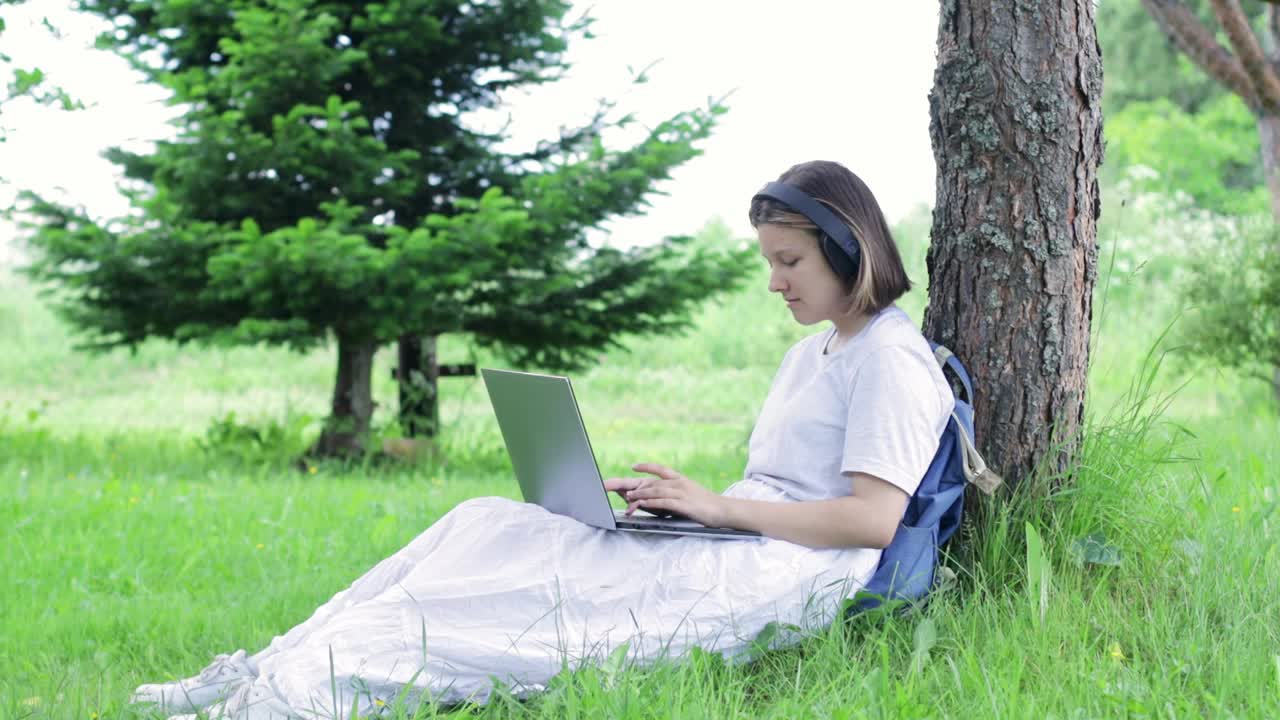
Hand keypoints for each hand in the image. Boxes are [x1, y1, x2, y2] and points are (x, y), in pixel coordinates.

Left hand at [603, 462, 727, 527]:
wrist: (724, 510)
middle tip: (623, 489)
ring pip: (656, 491)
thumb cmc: (706, 504)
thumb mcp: (690, 494)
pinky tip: (643, 504)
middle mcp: (680, 483)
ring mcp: (682, 493)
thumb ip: (676, 493)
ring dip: (641, 494)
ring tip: (628, 497)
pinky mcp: (684, 504)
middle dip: (636, 485)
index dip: (647, 467)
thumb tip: (661, 496)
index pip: (661, 469)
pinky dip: (651, 502)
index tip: (634, 466)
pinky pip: (664, 502)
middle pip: (654, 483)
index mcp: (681, 479)